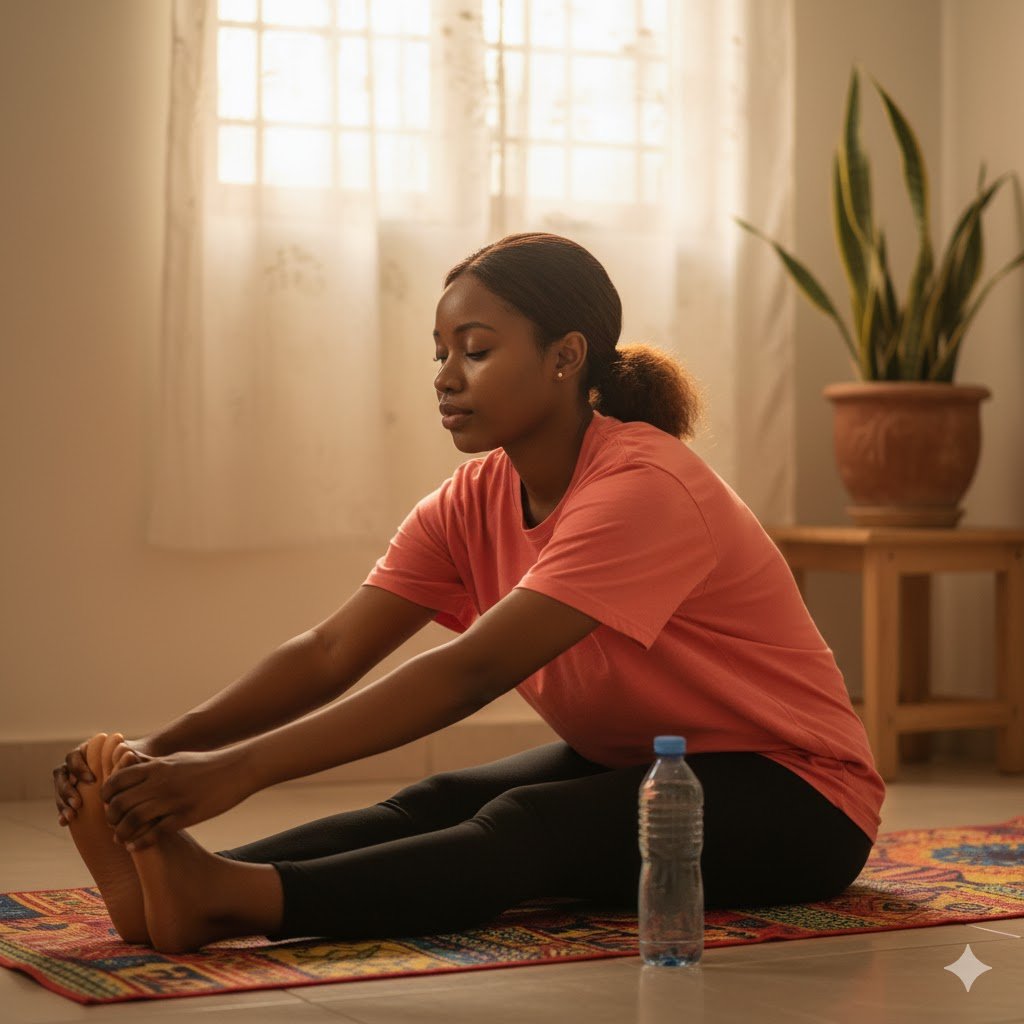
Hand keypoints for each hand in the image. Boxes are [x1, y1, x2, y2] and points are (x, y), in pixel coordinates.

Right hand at [53, 736, 152, 826]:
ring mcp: (72, 781)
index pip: (73, 757)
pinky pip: (62, 804)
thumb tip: (128, 755)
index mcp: (85, 752)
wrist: (135, 777)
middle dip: (67, 790)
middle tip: (78, 803)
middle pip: (61, 775)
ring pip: (59, 790)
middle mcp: (75, 766)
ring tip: (72, 815)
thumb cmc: (135, 763)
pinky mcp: (72, 797)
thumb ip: (128, 760)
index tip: (92, 779)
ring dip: (62, 803)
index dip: (78, 768)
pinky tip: (65, 822)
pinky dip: (62, 813)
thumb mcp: (132, 761)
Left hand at [101, 745, 249, 848]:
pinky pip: (154, 833)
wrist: (237, 769)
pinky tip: (135, 846)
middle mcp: (160, 783)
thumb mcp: (175, 758)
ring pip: (133, 821)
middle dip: (111, 818)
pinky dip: (139, 843)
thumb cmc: (205, 764)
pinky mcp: (186, 816)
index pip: (116, 781)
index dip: (106, 795)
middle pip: (119, 803)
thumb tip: (128, 759)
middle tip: (113, 824)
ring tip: (121, 839)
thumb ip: (150, 763)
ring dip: (121, 833)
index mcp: (156, 767)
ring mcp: (172, 800)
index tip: (109, 803)